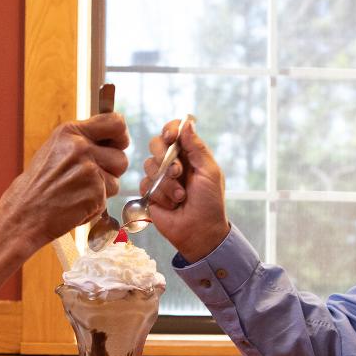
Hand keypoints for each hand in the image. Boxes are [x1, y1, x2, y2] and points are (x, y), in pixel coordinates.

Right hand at [2, 112, 128, 244]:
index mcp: (70, 131)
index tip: (118, 145)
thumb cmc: (39, 184)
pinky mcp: (95, 192)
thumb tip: (115, 139)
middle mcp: (81, 147)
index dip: (121, 136)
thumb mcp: (55, 149)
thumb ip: (82, 141)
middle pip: (121, 156)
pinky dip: (95, 204)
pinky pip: (108, 198)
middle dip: (112, 170)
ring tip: (79, 191)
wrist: (24, 212)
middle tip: (90, 178)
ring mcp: (89, 170)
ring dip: (104, 189)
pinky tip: (76, 204)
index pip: (116, 122)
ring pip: (116, 180)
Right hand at [141, 118, 228, 261]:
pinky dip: (160, 196)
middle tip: (178, 172)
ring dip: (166, 183)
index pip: (174, 132)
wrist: (200, 232)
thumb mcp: (209, 172)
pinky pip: (145, 185)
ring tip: (180, 196)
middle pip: (156, 144)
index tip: (170, 136)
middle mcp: (172, 163)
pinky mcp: (150, 194)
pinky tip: (171, 205)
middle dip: (165, 157)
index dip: (170, 130)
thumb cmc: (210, 203)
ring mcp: (160, 178)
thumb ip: (197, 147)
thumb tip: (187, 123)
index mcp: (189, 155)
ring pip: (149, 166)